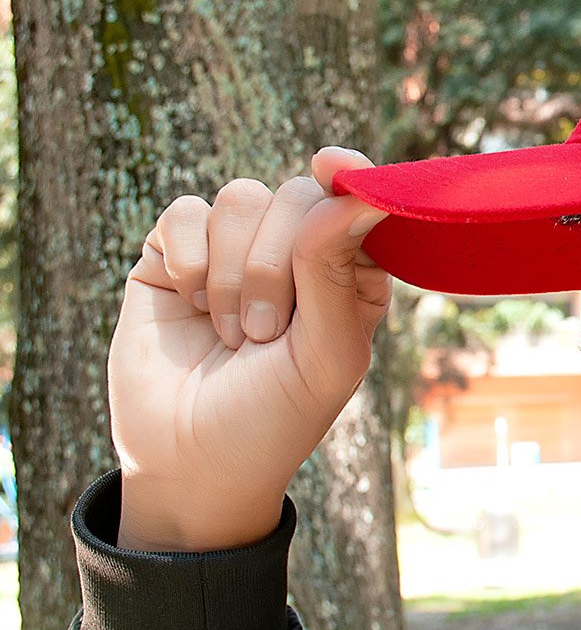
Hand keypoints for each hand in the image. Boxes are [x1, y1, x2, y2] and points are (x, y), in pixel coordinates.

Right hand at [110, 147, 392, 550]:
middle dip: (277, 263)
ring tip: (233, 334)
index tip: (335, 168)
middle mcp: (297, 253)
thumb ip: (336, 271)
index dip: (350, 180)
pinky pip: (186, 211)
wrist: (192, 462)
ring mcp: (234, 250)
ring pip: (241, 197)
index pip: (357, 204)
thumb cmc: (276, 417)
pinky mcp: (175, 254)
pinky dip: (190, 261)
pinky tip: (192, 308)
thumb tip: (356, 191)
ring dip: (235, 273)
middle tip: (264, 333)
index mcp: (352, 274)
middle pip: (297, 194)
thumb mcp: (325, 354)